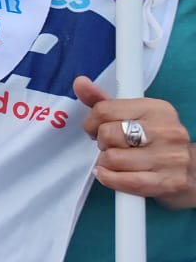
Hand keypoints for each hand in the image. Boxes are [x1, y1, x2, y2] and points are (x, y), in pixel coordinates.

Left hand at [74, 75, 195, 207]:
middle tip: (109, 146)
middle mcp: (167, 131)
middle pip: (107, 134)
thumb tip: (80, 82)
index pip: (105, 110)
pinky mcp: (170, 182)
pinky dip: (110, 179)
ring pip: (113, 159)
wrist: (191, 169)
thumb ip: (102, 100)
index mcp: (157, 109)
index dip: (90, 122)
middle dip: (101, 143)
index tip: (94, 129)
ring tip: (114, 160)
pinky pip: (127, 182)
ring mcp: (171, 157)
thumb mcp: (130, 115)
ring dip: (105, 162)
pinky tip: (107, 174)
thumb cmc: (153, 139)